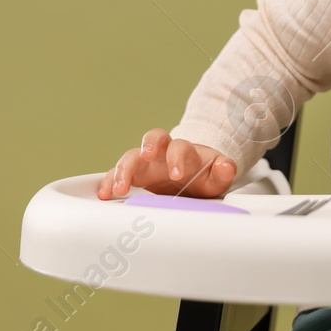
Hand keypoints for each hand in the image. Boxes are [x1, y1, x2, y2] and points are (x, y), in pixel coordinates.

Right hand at [95, 128, 237, 199]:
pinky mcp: (132, 175)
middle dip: (148, 146)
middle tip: (146, 157)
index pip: (181, 147)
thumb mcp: (216, 176)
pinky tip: (104, 192)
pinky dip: (108, 181)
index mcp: (185, 151)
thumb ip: (223, 171)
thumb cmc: (203, 175)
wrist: (192, 177)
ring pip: (131, 156)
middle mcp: (163, 153)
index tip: (177, 174)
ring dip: (122, 169)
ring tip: (118, 187)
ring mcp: (145, 163)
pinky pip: (115, 174)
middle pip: (153, 138)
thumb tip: (225, 166)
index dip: (178, 158)